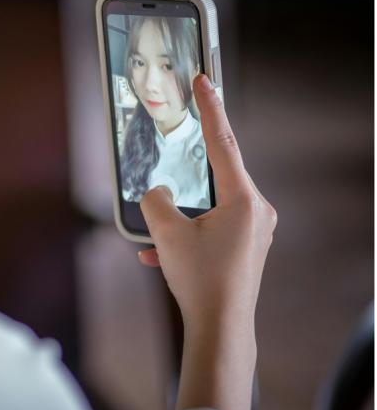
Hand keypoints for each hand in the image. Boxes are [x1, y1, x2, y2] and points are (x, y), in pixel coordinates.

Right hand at [138, 74, 276, 332]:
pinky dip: (186, 235)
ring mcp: (253, 230)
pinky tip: (160, 254)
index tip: (205, 81)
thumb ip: (155, 201)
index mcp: (243, 199)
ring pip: (207, 206)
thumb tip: (157, 193)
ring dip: (178, 217)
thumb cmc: (200, 280)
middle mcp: (256, 210)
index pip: (223, 142)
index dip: (211, 109)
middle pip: (214, 177)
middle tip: (173, 166)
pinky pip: (211, 227)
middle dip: (184, 180)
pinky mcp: (245, 246)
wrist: (221, 328)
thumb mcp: (166, 233)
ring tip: (155, 238)